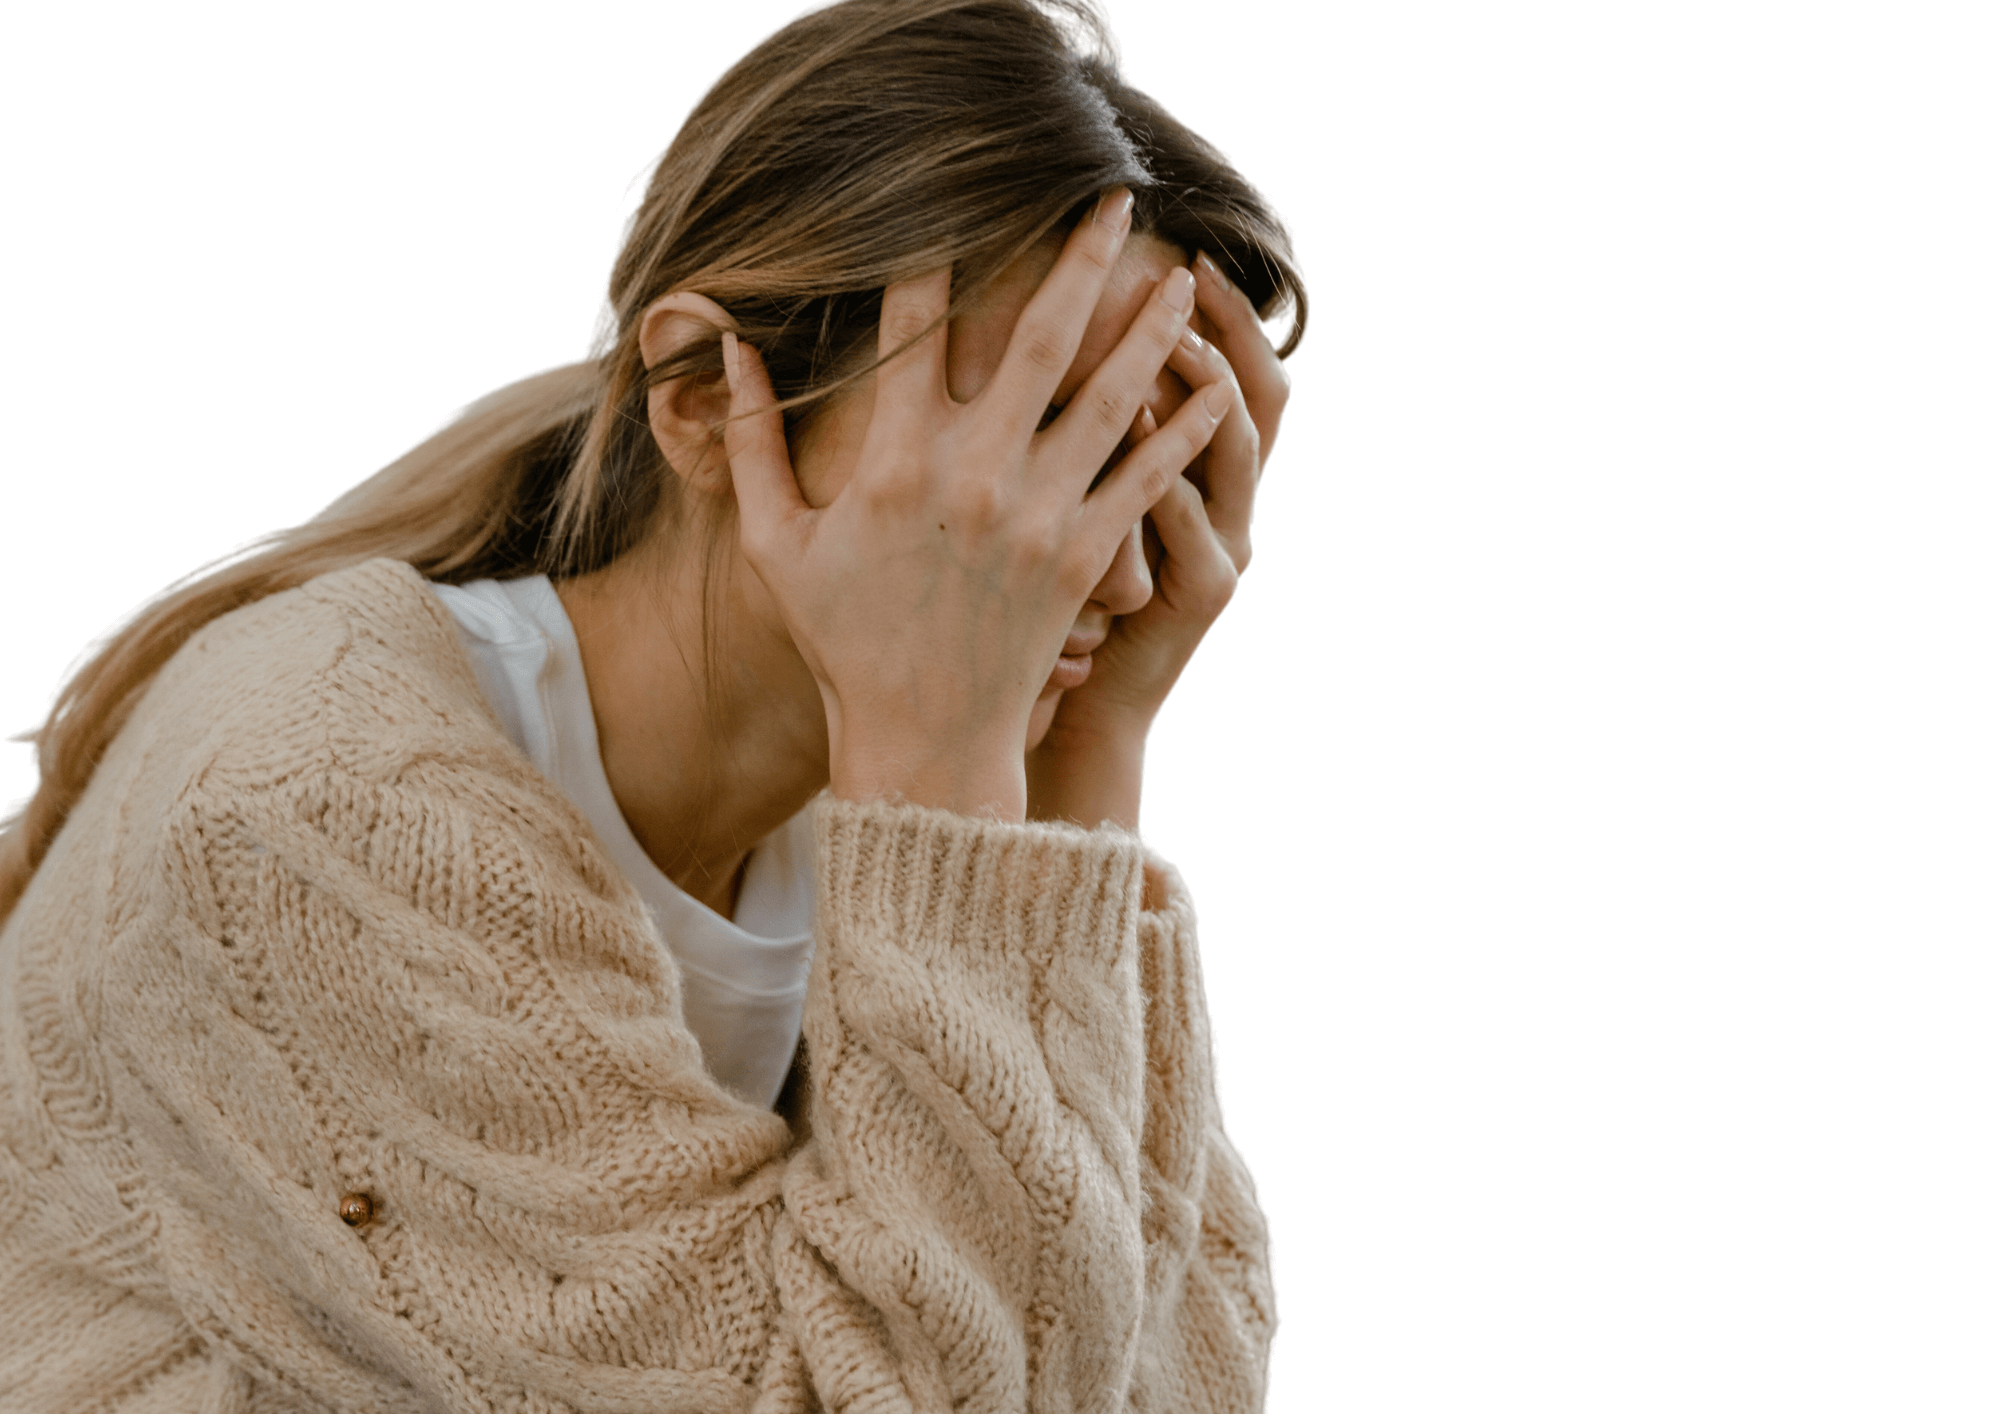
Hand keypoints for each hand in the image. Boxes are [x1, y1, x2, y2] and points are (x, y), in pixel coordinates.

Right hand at [720, 192, 1234, 820]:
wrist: (922, 740)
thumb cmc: (844, 640)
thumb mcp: (775, 544)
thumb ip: (749, 444)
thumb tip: (732, 350)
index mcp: (894, 459)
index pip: (915, 323)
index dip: (935, 251)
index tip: (957, 199)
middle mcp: (974, 472)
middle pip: (1039, 335)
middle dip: (1081, 257)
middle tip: (1115, 198)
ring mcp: (1038, 513)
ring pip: (1111, 394)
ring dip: (1151, 327)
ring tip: (1182, 276)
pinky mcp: (1085, 556)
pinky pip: (1146, 477)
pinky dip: (1185, 429)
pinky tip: (1214, 387)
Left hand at [1026, 250, 1292, 828]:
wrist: (1075, 706)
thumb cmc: (1058, 601)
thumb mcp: (1074, 504)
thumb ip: (1072, 428)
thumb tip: (1032, 330)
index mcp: (1199, 471)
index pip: (1228, 369)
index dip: (1220, 311)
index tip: (1177, 247)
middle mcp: (1229, 501)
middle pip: (1259, 393)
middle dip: (1228, 327)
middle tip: (1188, 269)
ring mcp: (1224, 546)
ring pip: (1235, 450)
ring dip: (1205, 388)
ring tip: (1171, 336)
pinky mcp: (1202, 594)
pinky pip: (1195, 524)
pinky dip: (1171, 474)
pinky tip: (1142, 429)